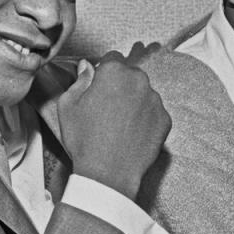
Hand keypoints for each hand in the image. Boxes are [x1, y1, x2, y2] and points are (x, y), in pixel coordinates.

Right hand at [57, 45, 170, 199]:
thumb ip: (79, 80)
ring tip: (119, 125)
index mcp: (114, 72)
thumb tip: (86, 66)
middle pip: (130, 75)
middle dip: (121, 86)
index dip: (103, 72)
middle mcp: (139, 81)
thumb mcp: (68, 106)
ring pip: (144, 93)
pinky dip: (146, 120)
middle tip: (108, 109)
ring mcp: (155, 100)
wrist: (108, 174)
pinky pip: (155, 113)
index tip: (99, 87)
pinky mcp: (165, 120)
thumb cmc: (85, 140)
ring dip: (134, 102)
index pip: (112, 59)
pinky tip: (132, 134)